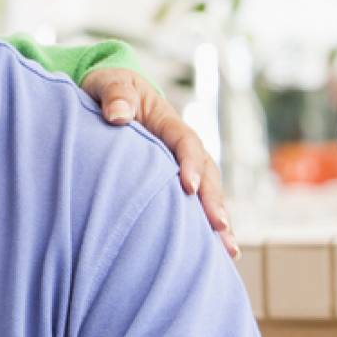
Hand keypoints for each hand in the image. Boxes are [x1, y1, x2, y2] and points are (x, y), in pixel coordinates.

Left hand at [79, 67, 236, 258]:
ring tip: (228, 251)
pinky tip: (213, 253)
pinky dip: (202, 227)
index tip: (187, 186)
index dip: (190, 164)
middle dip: (213, 200)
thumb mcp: (108, 83)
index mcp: (168, 122)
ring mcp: (180, 166)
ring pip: (206, 192)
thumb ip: (115, 95)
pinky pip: (191, 204)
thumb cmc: (108, 89)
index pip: (186, 143)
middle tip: (219, 227)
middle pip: (206, 173)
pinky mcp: (172, 183)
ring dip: (217, 220)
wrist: (110, 95)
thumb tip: (117, 116)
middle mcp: (181, 147)